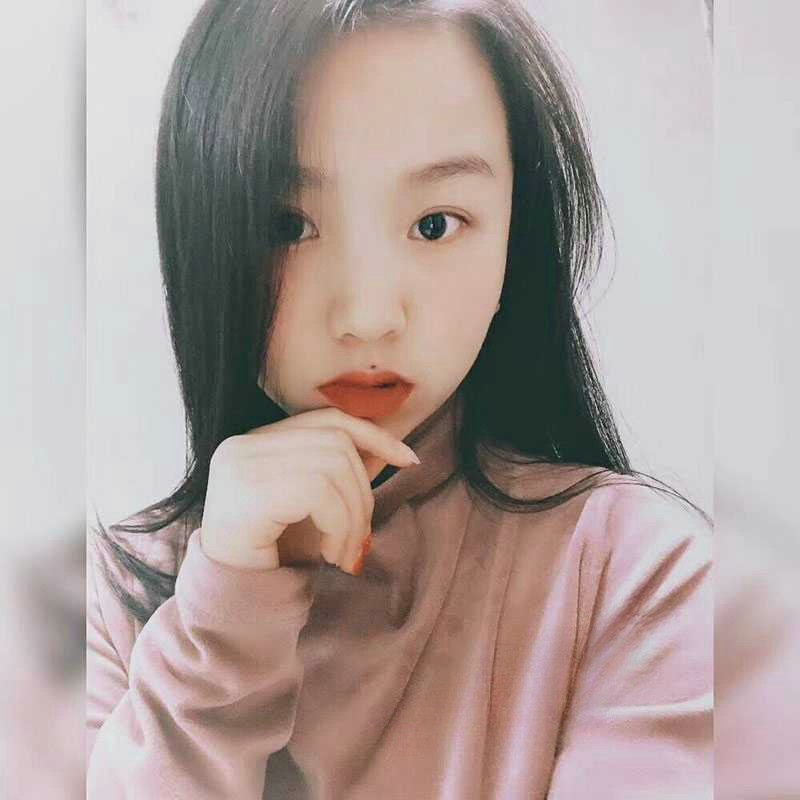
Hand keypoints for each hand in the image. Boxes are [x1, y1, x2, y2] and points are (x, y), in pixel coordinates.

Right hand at [200, 407, 419, 573]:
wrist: (233, 599)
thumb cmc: (273, 553)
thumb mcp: (316, 507)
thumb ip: (344, 473)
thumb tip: (391, 447)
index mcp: (257, 440)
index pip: (328, 419)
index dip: (374, 434)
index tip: (408, 459)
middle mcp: (243, 443)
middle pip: (337, 442)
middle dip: (365, 492)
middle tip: (362, 540)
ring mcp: (241, 463)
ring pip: (334, 467)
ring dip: (355, 517)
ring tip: (345, 554)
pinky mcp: (248, 489)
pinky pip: (320, 493)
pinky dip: (340, 526)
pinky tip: (330, 555)